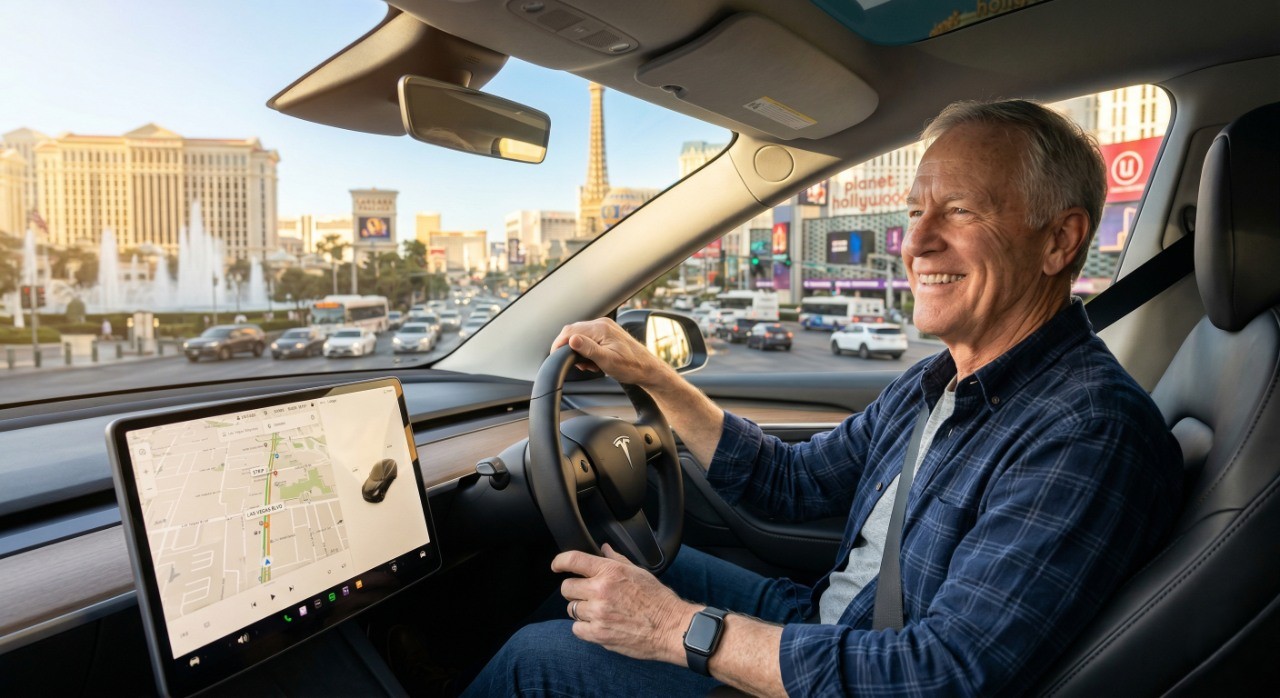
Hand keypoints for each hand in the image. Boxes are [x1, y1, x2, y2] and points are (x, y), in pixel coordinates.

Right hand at [551, 319, 672, 387]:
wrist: (648, 369)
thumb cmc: (631, 367)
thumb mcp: (607, 361)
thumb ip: (588, 349)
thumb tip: (572, 340)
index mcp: (601, 328)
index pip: (570, 331)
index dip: (559, 344)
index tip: (554, 355)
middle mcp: (602, 324)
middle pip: (574, 331)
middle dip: (569, 348)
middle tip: (574, 364)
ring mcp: (605, 328)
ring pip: (581, 335)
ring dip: (578, 350)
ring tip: (588, 365)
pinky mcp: (608, 333)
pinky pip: (589, 338)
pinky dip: (586, 350)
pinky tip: (593, 362)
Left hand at [553, 544, 697, 664]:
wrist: (670, 627)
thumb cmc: (658, 600)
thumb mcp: (638, 572)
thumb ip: (617, 559)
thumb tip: (603, 549)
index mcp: (611, 571)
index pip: (574, 560)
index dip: (560, 561)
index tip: (556, 566)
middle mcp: (601, 590)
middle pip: (567, 587)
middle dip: (575, 590)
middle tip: (587, 594)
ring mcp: (598, 613)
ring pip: (572, 609)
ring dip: (581, 610)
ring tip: (599, 611)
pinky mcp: (598, 634)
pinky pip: (577, 629)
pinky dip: (584, 628)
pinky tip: (599, 625)